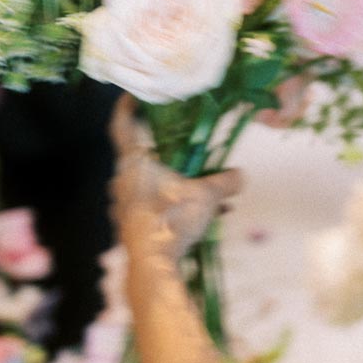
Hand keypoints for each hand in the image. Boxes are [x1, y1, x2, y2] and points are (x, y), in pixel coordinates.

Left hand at [110, 96, 241, 261]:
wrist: (152, 266)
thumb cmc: (171, 220)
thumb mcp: (207, 196)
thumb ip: (226, 182)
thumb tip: (241, 175)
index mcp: (133, 163)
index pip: (122, 126)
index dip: (126, 107)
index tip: (132, 95)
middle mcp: (122, 181)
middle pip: (140, 156)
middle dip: (164, 152)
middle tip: (184, 145)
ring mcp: (124, 205)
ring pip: (149, 184)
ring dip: (173, 183)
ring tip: (203, 188)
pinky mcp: (130, 226)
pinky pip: (153, 206)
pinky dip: (173, 205)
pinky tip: (202, 216)